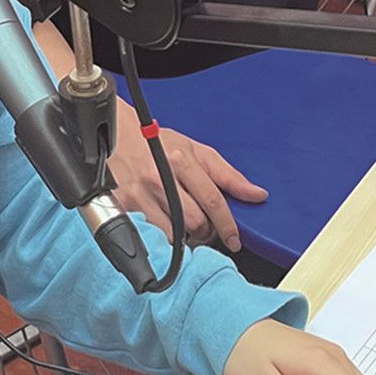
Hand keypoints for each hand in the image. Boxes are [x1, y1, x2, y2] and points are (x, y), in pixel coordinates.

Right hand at [107, 122, 266, 251]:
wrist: (118, 135)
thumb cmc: (158, 143)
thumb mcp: (196, 150)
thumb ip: (228, 175)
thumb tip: (256, 195)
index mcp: (180, 160)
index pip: (212, 201)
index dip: (228, 225)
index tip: (235, 239)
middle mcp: (158, 177)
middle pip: (195, 222)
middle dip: (206, 231)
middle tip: (205, 226)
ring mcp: (139, 194)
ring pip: (174, 234)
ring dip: (184, 235)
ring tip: (183, 221)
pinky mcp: (124, 207)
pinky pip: (152, 235)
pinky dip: (163, 235)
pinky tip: (164, 222)